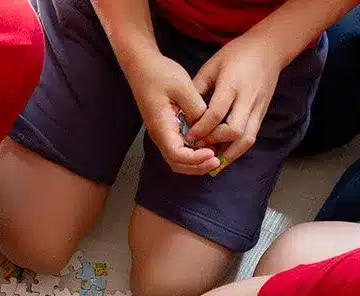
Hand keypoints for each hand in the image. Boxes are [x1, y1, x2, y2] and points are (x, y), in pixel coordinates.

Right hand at [125, 52, 221, 174]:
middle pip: (177, 163)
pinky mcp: (167, 128)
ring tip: (214, 155)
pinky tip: (207, 145)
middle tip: (217, 161)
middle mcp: (160, 135)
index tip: (211, 152)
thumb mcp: (183, 87)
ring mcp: (163, 133)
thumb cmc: (160, 73)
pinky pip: (180, 148)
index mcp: (161, 127)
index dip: (195, 159)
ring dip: (196, 162)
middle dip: (197, 167)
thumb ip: (196, 109)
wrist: (142, 65)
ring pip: (178, 159)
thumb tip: (206, 125)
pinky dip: (193, 152)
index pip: (177, 155)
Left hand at [188, 31, 284, 166]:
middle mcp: (248, 99)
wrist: (269, 49)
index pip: (216, 113)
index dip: (201, 129)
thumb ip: (197, 88)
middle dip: (215, 142)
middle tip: (199, 146)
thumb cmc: (237, 54)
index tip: (188, 136)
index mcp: (232, 84)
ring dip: (228, 153)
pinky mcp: (262, 114)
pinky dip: (237, 148)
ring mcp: (258, 108)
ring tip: (212, 159)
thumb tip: (182, 112)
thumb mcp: (212, 65)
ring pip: (246, 140)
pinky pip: (251, 137)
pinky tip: (224, 153)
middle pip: (234, 131)